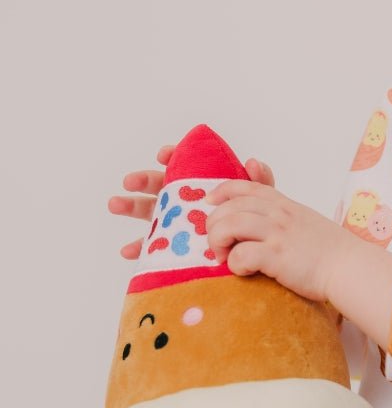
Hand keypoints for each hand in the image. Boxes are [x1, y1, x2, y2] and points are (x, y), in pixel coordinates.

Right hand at [107, 147, 273, 258]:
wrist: (256, 252)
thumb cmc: (254, 222)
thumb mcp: (260, 201)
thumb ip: (260, 182)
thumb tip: (252, 162)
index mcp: (203, 184)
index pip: (185, 165)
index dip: (173, 157)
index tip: (164, 155)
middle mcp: (185, 200)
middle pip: (160, 185)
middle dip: (143, 180)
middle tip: (130, 181)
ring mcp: (176, 223)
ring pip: (149, 212)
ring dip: (130, 206)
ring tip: (114, 203)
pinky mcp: (172, 246)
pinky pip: (152, 247)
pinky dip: (138, 247)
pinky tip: (127, 251)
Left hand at [206, 181, 348, 301]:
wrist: (350, 267)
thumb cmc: (329, 250)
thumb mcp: (305, 220)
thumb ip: (284, 212)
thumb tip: (264, 211)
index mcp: (284, 205)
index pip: (245, 186)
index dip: (221, 191)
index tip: (210, 202)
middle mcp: (279, 215)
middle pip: (229, 206)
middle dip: (214, 224)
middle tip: (218, 244)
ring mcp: (277, 234)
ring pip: (228, 225)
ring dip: (217, 242)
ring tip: (223, 257)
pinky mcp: (276, 257)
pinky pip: (240, 254)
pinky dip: (234, 264)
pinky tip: (243, 271)